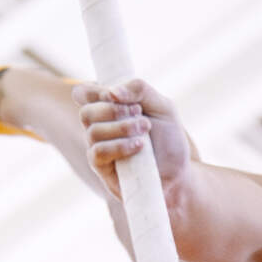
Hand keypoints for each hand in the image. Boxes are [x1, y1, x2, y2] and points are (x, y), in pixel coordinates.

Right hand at [72, 78, 193, 199]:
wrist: (179, 172)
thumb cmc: (169, 138)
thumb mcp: (163, 107)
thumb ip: (140, 90)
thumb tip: (112, 92)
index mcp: (108, 108)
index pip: (83, 94)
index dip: (95, 91)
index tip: (117, 95)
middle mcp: (99, 127)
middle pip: (86, 112)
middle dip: (114, 110)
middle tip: (139, 113)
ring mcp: (99, 148)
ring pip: (93, 132)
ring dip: (121, 128)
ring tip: (145, 130)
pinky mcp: (102, 169)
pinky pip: (98, 153)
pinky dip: (119, 146)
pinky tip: (138, 147)